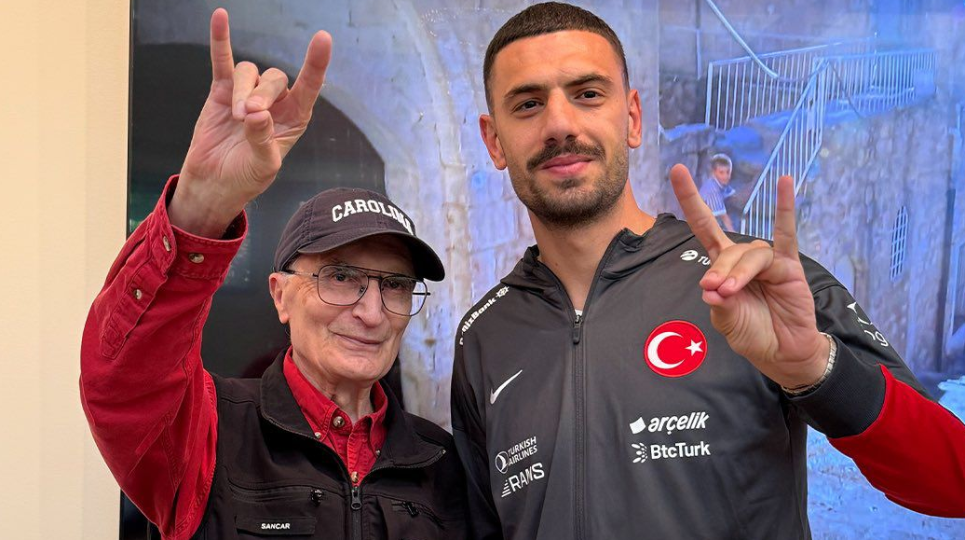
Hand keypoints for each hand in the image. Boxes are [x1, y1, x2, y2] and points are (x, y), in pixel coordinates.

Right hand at [169, 8, 331, 236]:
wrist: (214, 183)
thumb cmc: (246, 178)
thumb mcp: (263, 166)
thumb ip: (262, 140)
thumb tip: (257, 114)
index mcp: (294, 118)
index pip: (309, 86)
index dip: (316, 63)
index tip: (323, 38)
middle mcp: (275, 102)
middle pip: (275, 79)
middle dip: (261, 95)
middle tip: (247, 116)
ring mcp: (248, 93)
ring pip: (250, 72)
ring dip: (243, 90)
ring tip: (235, 117)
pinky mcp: (222, 91)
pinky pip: (223, 61)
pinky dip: (221, 40)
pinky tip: (220, 18)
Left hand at [669, 164, 829, 388]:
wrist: (782, 353)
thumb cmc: (752, 334)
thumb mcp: (726, 321)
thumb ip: (719, 304)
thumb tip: (710, 288)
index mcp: (722, 266)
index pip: (704, 226)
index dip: (691, 200)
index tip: (677, 170)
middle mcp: (743, 257)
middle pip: (727, 250)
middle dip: (720, 270)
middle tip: (719, 292)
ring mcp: (767, 260)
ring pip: (751, 254)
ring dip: (740, 272)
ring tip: (732, 292)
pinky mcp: (789, 266)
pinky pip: (786, 234)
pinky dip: (785, 209)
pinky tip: (785, 183)